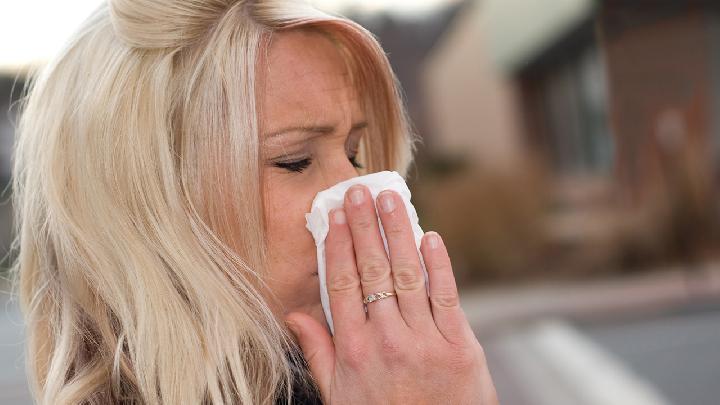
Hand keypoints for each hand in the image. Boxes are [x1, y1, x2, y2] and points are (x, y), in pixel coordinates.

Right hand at [285, 184, 498, 404]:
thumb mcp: (339, 396)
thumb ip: (318, 353)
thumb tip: (294, 315)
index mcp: (355, 351)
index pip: (343, 284)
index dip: (338, 245)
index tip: (335, 215)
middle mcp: (388, 341)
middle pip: (373, 271)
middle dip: (365, 227)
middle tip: (359, 192)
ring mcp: (426, 342)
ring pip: (409, 276)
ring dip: (399, 233)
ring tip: (391, 200)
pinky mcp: (460, 347)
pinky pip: (447, 297)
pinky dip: (439, 265)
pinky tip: (430, 238)